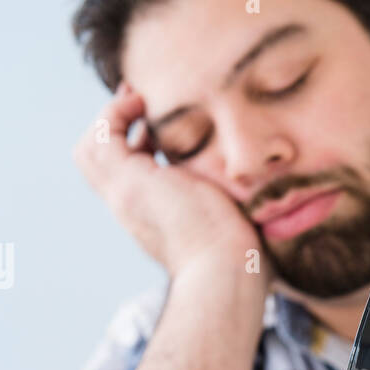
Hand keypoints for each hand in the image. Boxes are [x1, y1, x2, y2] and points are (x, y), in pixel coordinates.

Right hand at [73, 81, 266, 279]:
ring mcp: (126, 196)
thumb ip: (235, 204)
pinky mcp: (129, 183)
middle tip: (139, 101)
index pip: (128, 175)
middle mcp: (132, 207)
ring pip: (91, 149)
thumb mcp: (233, 220)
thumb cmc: (242, 258)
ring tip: (139, 98)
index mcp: (154, 217)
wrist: (227, 271)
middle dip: (114, 127)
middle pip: (98, 162)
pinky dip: (116, 114)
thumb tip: (278, 197)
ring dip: (111, 118)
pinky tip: (143, 103)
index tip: (160, 126)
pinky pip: (103, 136)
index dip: (137, 145)